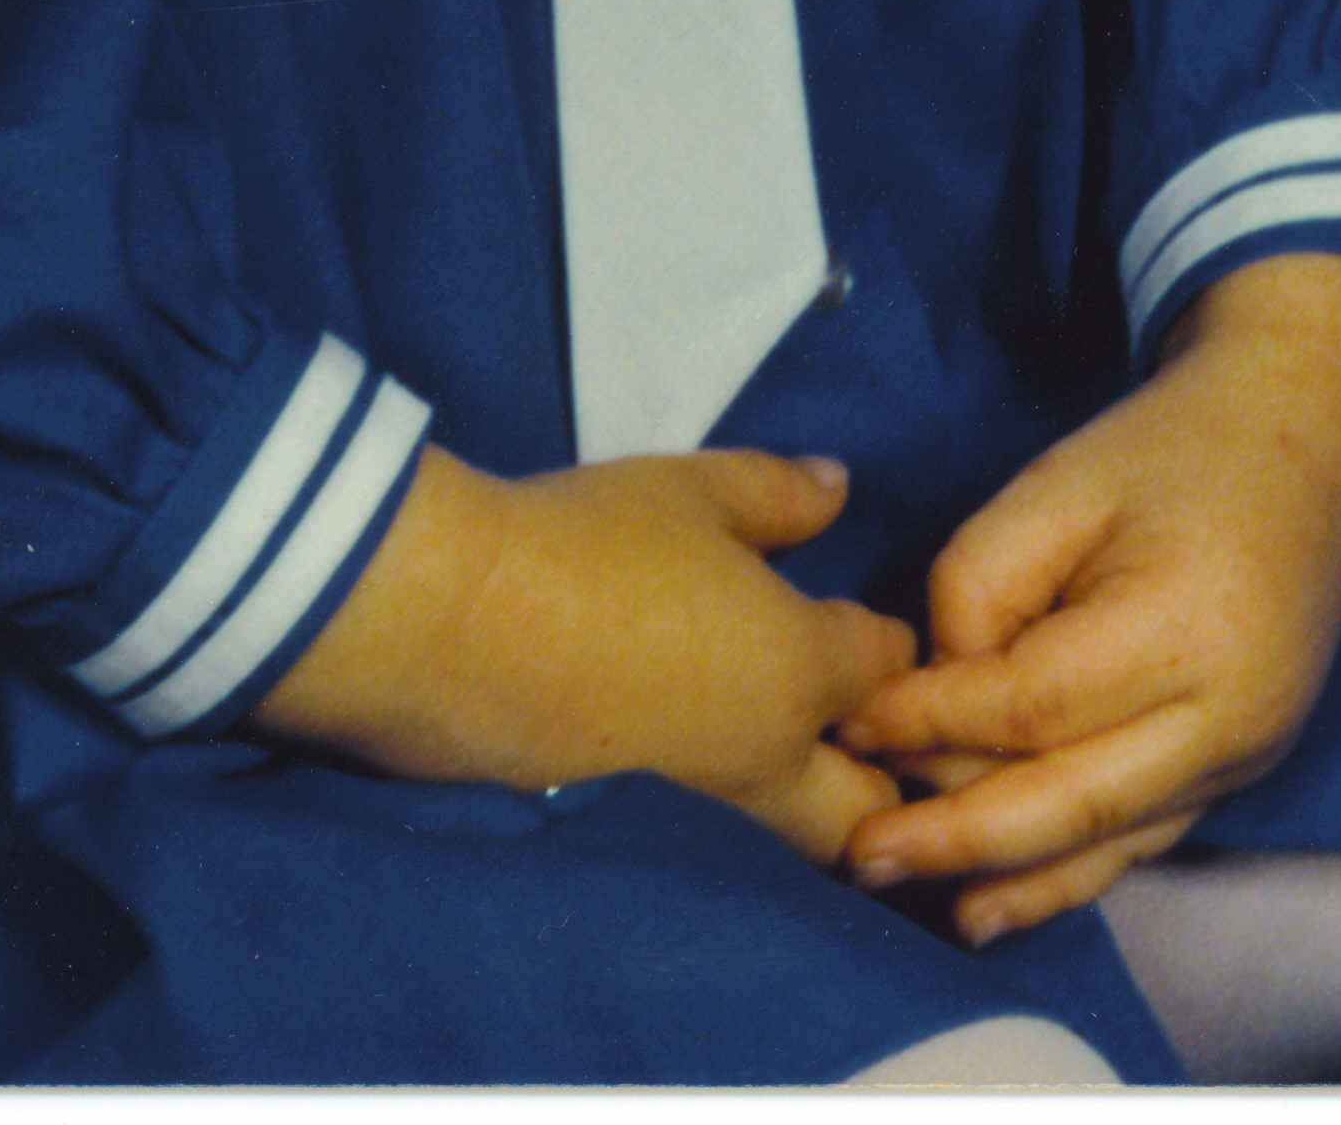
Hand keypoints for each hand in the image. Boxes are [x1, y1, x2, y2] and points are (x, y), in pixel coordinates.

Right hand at [252, 441, 918, 868]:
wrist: (453, 624)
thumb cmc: (587, 540)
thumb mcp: (693, 489)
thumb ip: (780, 493)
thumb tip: (838, 487)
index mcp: (797, 671)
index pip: (887, 669)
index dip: (887, 643)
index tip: (860, 624)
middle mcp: (764, 764)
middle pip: (865, 809)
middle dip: (876, 777)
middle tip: (845, 724)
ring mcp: (696, 817)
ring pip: (789, 848)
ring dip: (803, 812)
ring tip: (770, 749)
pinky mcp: (627, 842)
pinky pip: (710, 851)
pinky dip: (723, 827)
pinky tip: (689, 770)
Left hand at [833, 248, 1340, 944]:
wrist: (1302, 430)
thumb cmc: (1169, 446)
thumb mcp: (1056, 484)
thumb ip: (979, 589)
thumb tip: (934, 700)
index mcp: (1189, 627)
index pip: (1034, 705)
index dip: (935, 721)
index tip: (853, 720)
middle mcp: (1232, 716)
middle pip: (1070, 802)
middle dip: (954, 834)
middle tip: (860, 849)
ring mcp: (1247, 757)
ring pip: (1103, 844)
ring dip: (1001, 875)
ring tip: (909, 891)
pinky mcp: (1242, 771)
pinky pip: (1139, 840)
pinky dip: (1062, 875)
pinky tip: (992, 901)